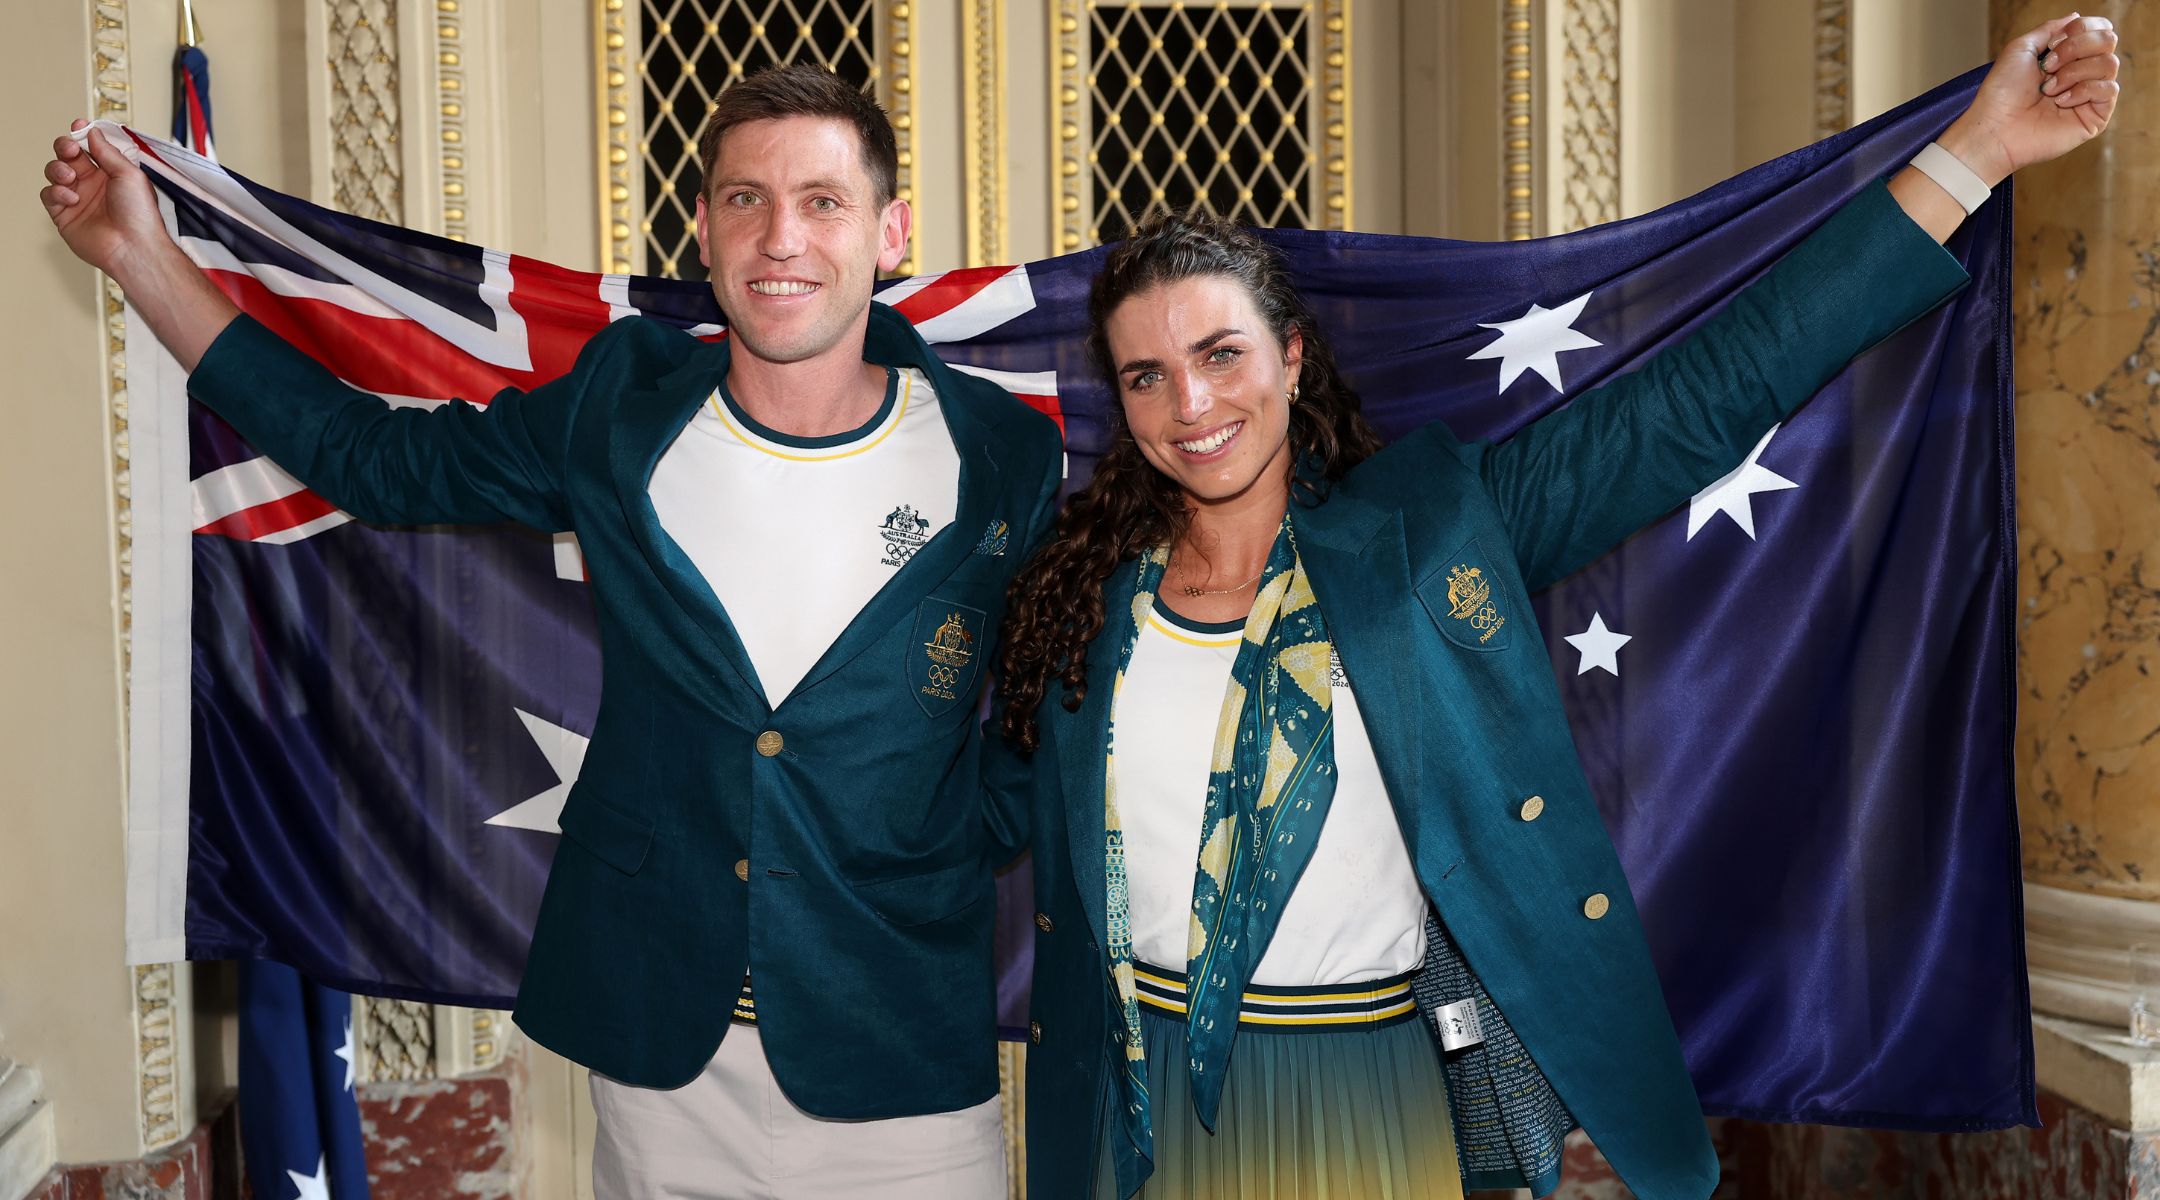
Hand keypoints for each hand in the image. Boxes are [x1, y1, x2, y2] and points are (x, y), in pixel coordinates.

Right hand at [40, 120, 175, 279]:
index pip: (90, 148)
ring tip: (70, 176)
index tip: (78, 126)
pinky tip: (72, 197)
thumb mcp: (128, 174)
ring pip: (54, 172)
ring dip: (58, 169)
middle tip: (69, 149)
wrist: (133, 246)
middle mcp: (93, 184)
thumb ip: (107, 152)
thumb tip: (93, 132)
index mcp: (111, 173)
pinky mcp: (64, 214)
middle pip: (68, 156)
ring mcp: (78, 198)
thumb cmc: (140, 215)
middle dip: (64, 147)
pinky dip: (56, 191)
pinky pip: (49, 194)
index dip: (82, 135)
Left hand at [1939, 14, 2118, 185]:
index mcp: (2069, 56)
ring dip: (2073, 72)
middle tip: (2048, 66)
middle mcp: (2083, 73)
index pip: (2099, 28)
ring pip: (2109, 63)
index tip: (2052, 44)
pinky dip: (2082, 91)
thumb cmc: (2002, 91)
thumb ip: (2051, 29)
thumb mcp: (2022, 48)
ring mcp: (2091, 95)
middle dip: (2075, 48)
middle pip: (2108, 40)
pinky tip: (2060, 102)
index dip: (2081, 29)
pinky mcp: (2096, 116)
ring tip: (2048, 89)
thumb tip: (2077, 16)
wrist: (1995, 127)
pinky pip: (2110, 89)